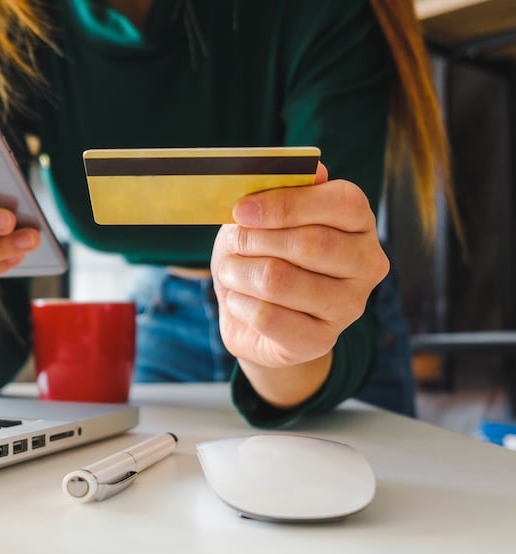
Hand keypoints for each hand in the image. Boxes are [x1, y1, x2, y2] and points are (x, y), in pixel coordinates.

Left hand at [210, 163, 389, 406]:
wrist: (258, 318)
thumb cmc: (264, 254)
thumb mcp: (265, 217)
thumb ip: (281, 189)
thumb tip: (308, 169)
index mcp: (359, 222)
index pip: (342, 203)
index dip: (286, 204)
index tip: (241, 210)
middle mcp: (366, 264)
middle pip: (309, 244)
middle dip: (255, 240)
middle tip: (233, 243)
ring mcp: (349, 306)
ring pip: (280, 280)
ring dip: (239, 272)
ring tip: (231, 271)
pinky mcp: (321, 340)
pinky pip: (268, 317)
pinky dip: (239, 304)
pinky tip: (239, 300)